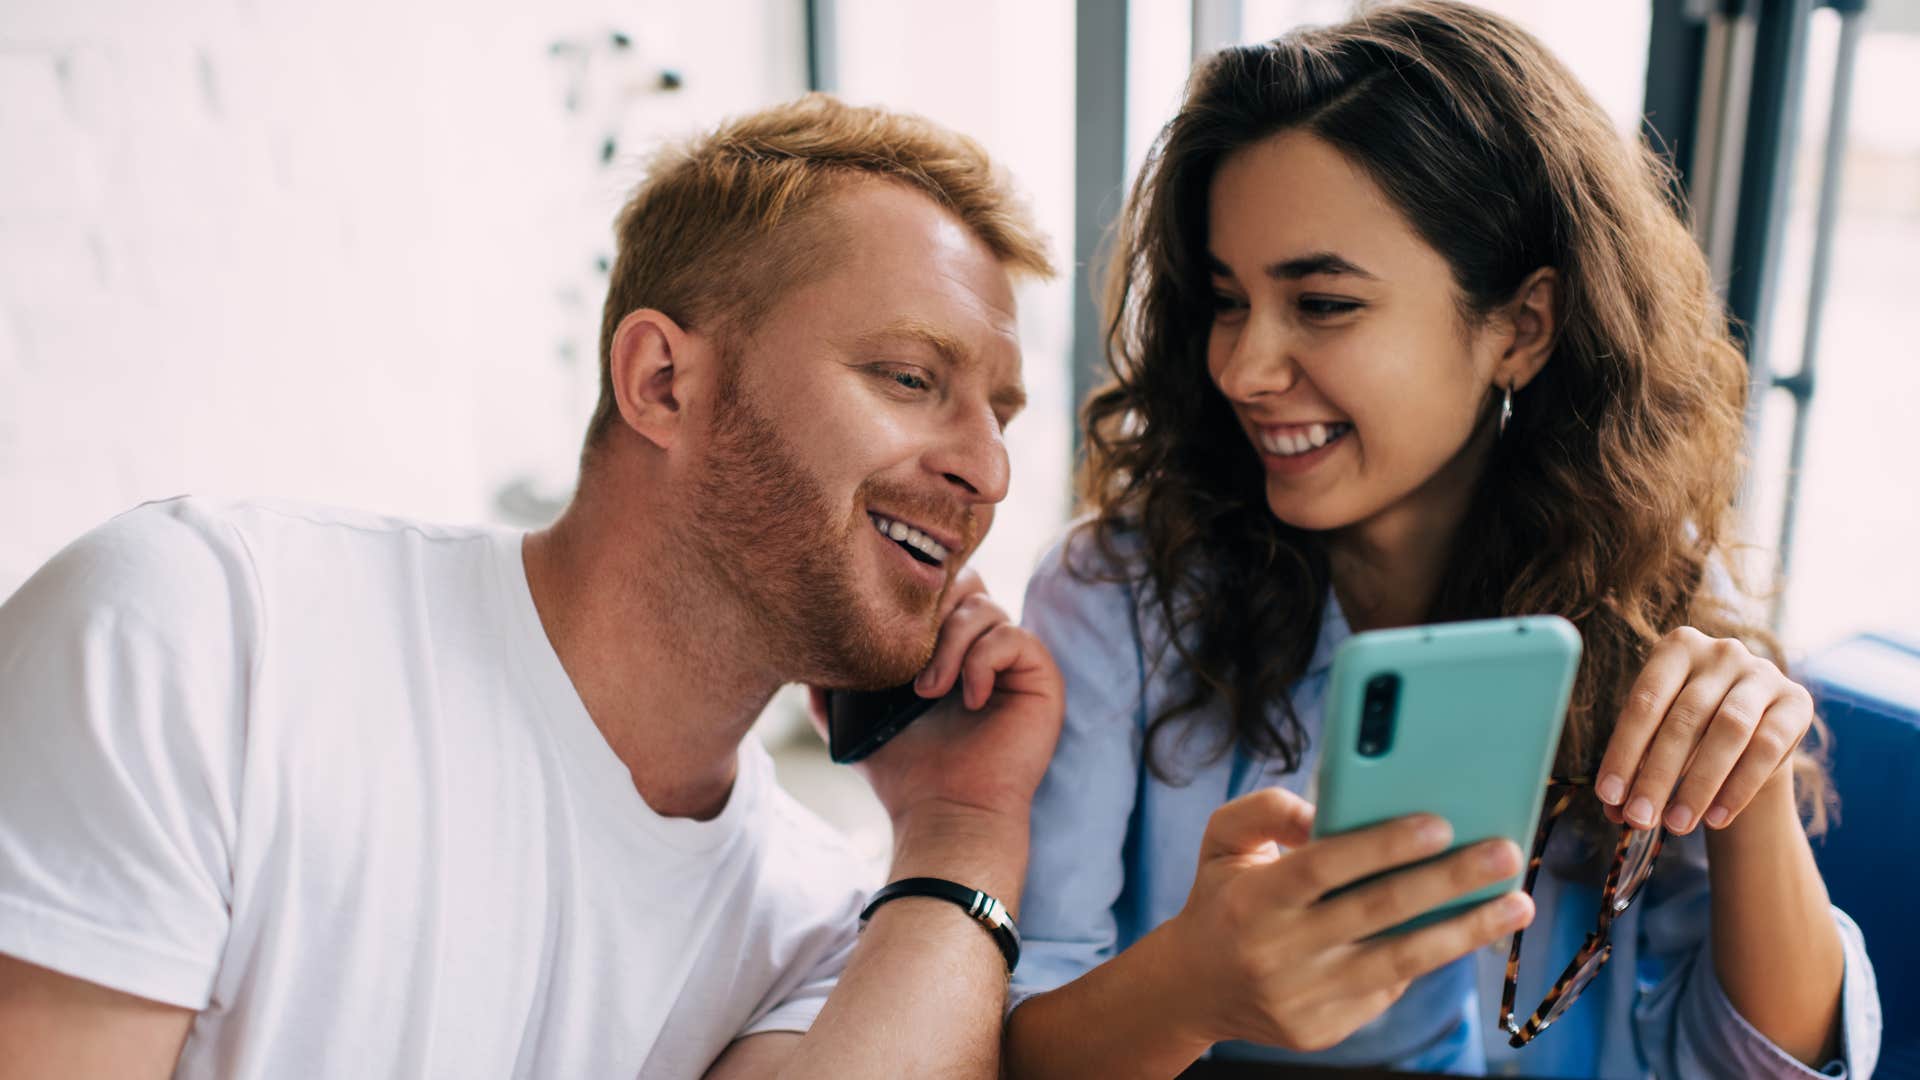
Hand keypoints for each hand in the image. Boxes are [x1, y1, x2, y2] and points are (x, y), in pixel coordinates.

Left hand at [806, 569, 1064, 828]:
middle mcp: (982, 648)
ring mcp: (1013, 662)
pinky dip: (982, 662)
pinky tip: (969, 700)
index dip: (914, 598)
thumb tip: (803, 658)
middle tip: (907, 653)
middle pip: (967, 582)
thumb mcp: (852, 723)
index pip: (937, 589)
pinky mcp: (1041, 677)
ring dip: (949, 645)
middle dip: (933, 609)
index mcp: (946, 648)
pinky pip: (1014, 637)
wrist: (945, 812)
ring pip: (985, 608)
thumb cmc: (905, 773)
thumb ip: (830, 689)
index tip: (885, 628)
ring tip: (926, 692)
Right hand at [1158, 789, 1533, 1053]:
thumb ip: (1268, 810)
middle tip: (1505, 854)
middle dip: (1450, 881)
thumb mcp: (1223, 841)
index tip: (1440, 823)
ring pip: (1400, 960)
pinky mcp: (1324, 1030)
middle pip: (1377, 912)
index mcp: (1252, 899)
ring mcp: (1303, 998)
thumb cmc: (1222, 898)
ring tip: (1517, 904)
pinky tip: (1467, 930)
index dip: (1383, 844)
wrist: (1192, 987)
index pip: (1324, 865)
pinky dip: (1430, 956)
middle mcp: (1277, 952)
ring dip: (1466, 930)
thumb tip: (1329, 810)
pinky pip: (1388, 987)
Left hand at [1594, 627, 1813, 834]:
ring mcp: (1762, 673)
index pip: (1644, 702)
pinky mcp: (1797, 702)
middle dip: (1657, 775)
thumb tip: (1613, 809)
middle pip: (1684, 719)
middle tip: (1640, 818)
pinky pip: (1767, 747)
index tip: (1608, 797)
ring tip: (1676, 824)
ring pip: (1729, 730)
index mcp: (1676, 648)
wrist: (1752, 731)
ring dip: (1699, 784)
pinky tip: (1716, 818)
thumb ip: (1636, 768)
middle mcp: (1721, 652)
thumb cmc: (1690, 732)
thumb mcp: (1659, 738)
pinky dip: (1739, 787)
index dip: (1623, 752)